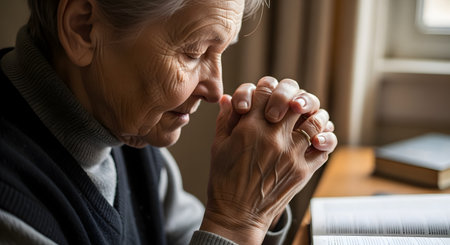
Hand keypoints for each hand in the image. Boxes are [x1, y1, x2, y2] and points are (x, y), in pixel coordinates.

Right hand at [200, 77, 336, 243]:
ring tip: (306, 116)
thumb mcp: (218, 146)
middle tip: (289, 102)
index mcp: (249, 128)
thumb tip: (229, 99)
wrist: (237, 214)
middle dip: (292, 95)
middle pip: (294, 99)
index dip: (266, 87)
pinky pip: (324, 146)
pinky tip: (315, 137)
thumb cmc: (224, 181)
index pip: (265, 90)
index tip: (265, 93)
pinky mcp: (304, 170)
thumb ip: (225, 119)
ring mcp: (292, 154)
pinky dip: (323, 137)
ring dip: (313, 114)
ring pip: (316, 119)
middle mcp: (273, 137)